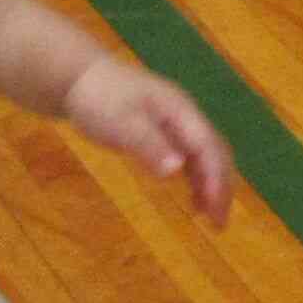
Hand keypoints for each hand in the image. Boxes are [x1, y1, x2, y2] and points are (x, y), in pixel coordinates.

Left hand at [61, 60, 234, 222]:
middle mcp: (185, 117)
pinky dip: (197, 180)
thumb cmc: (99, 99)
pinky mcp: (164, 132)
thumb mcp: (121, 124)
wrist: (80, 78)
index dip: (215, 178)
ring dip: (212, 185)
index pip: (208, 147)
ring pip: (206, 157)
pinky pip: (190, 158)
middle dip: (222, 186)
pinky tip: (192, 199)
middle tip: (219, 224)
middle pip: (215, 152)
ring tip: (212, 219)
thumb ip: (149, 145)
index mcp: (180, 111)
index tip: (215, 209)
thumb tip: (177, 170)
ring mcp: (176, 124)